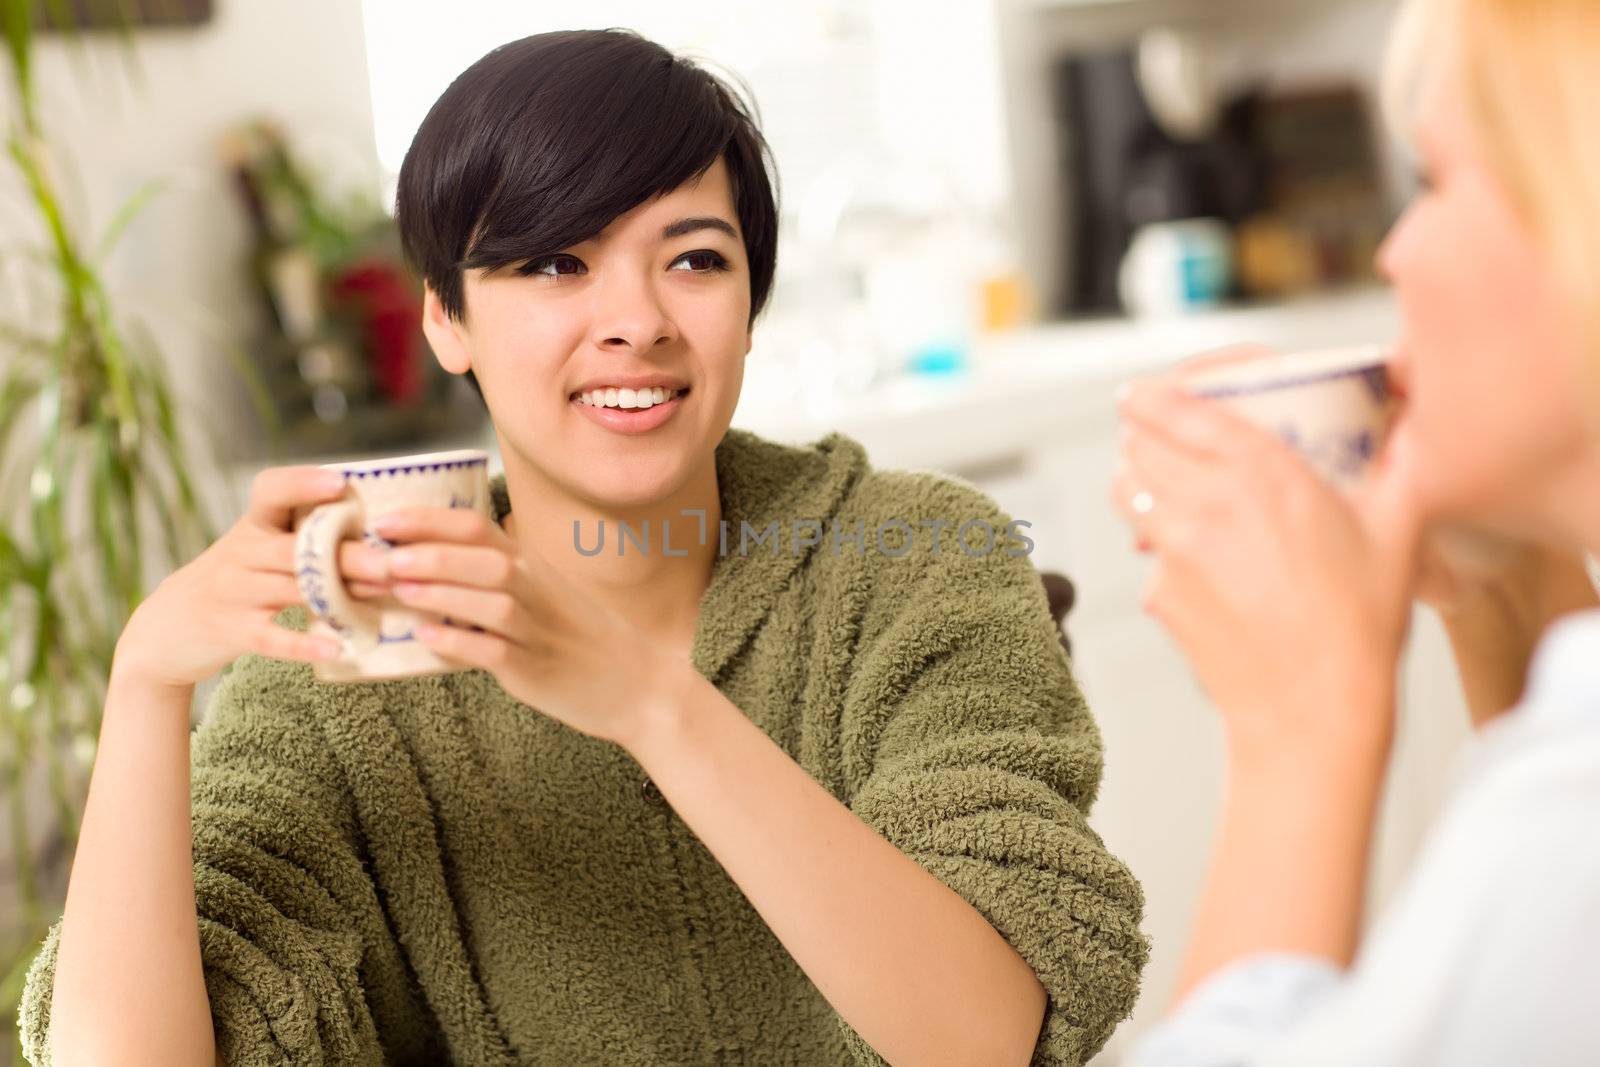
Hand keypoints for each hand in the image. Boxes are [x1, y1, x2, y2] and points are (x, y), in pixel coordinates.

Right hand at [115, 466, 394, 692]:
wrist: (164, 630)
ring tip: (385, 593)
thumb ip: (300, 538)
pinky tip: (336, 647)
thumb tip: (376, 533)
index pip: (271, 491)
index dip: (303, 483)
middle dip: (349, 553)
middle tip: (393, 559)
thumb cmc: (232, 583)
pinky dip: (305, 643)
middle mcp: (241, 553)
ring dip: (341, 592)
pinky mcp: (232, 631)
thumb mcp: (254, 550)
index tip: (340, 482)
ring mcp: (234, 592)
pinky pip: (273, 637)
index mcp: (251, 526)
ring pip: (293, 588)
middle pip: (299, 548)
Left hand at [371, 505, 680, 746]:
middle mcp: (538, 591)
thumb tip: (430, 563)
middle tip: (382, 553)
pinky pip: (495, 653)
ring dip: (440, 592)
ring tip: (397, 587)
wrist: (640, 685)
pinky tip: (427, 638)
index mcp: (533, 567)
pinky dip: (460, 643)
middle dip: (430, 551)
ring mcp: (539, 631)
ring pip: (490, 602)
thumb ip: (496, 575)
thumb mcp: (545, 591)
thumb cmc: (582, 637)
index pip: (479, 529)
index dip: (430, 520)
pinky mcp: (537, 670)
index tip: (386, 520)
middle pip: (484, 559)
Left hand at [1112, 380, 1423, 759]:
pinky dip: (1159, 548)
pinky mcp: (1158, 593)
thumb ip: (1399, 465)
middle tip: (1162, 439)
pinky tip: (1200, 563)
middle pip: (1137, 445)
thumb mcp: (1397, 527)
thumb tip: (1411, 428)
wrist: (1313, 710)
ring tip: (1166, 487)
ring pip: (1125, 490)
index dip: (1151, 394)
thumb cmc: (1359, 621)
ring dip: (1138, 481)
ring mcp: (1173, 551)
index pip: (1176, 408)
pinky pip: (1144, 554)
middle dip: (1144, 436)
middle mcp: (1205, 503)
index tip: (1143, 393)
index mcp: (1260, 472)